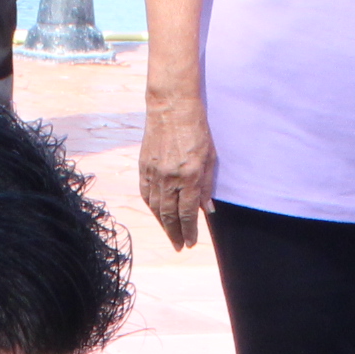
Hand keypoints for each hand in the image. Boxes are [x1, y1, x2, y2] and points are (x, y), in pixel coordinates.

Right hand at [138, 100, 216, 250]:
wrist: (171, 107)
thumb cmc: (196, 129)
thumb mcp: (210, 157)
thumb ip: (207, 185)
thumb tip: (206, 210)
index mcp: (190, 176)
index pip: (188, 213)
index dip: (190, 231)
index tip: (191, 242)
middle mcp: (170, 178)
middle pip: (171, 215)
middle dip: (176, 234)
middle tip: (180, 246)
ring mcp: (154, 173)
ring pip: (157, 208)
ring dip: (164, 225)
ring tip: (171, 235)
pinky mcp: (144, 167)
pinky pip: (146, 194)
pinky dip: (152, 208)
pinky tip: (158, 215)